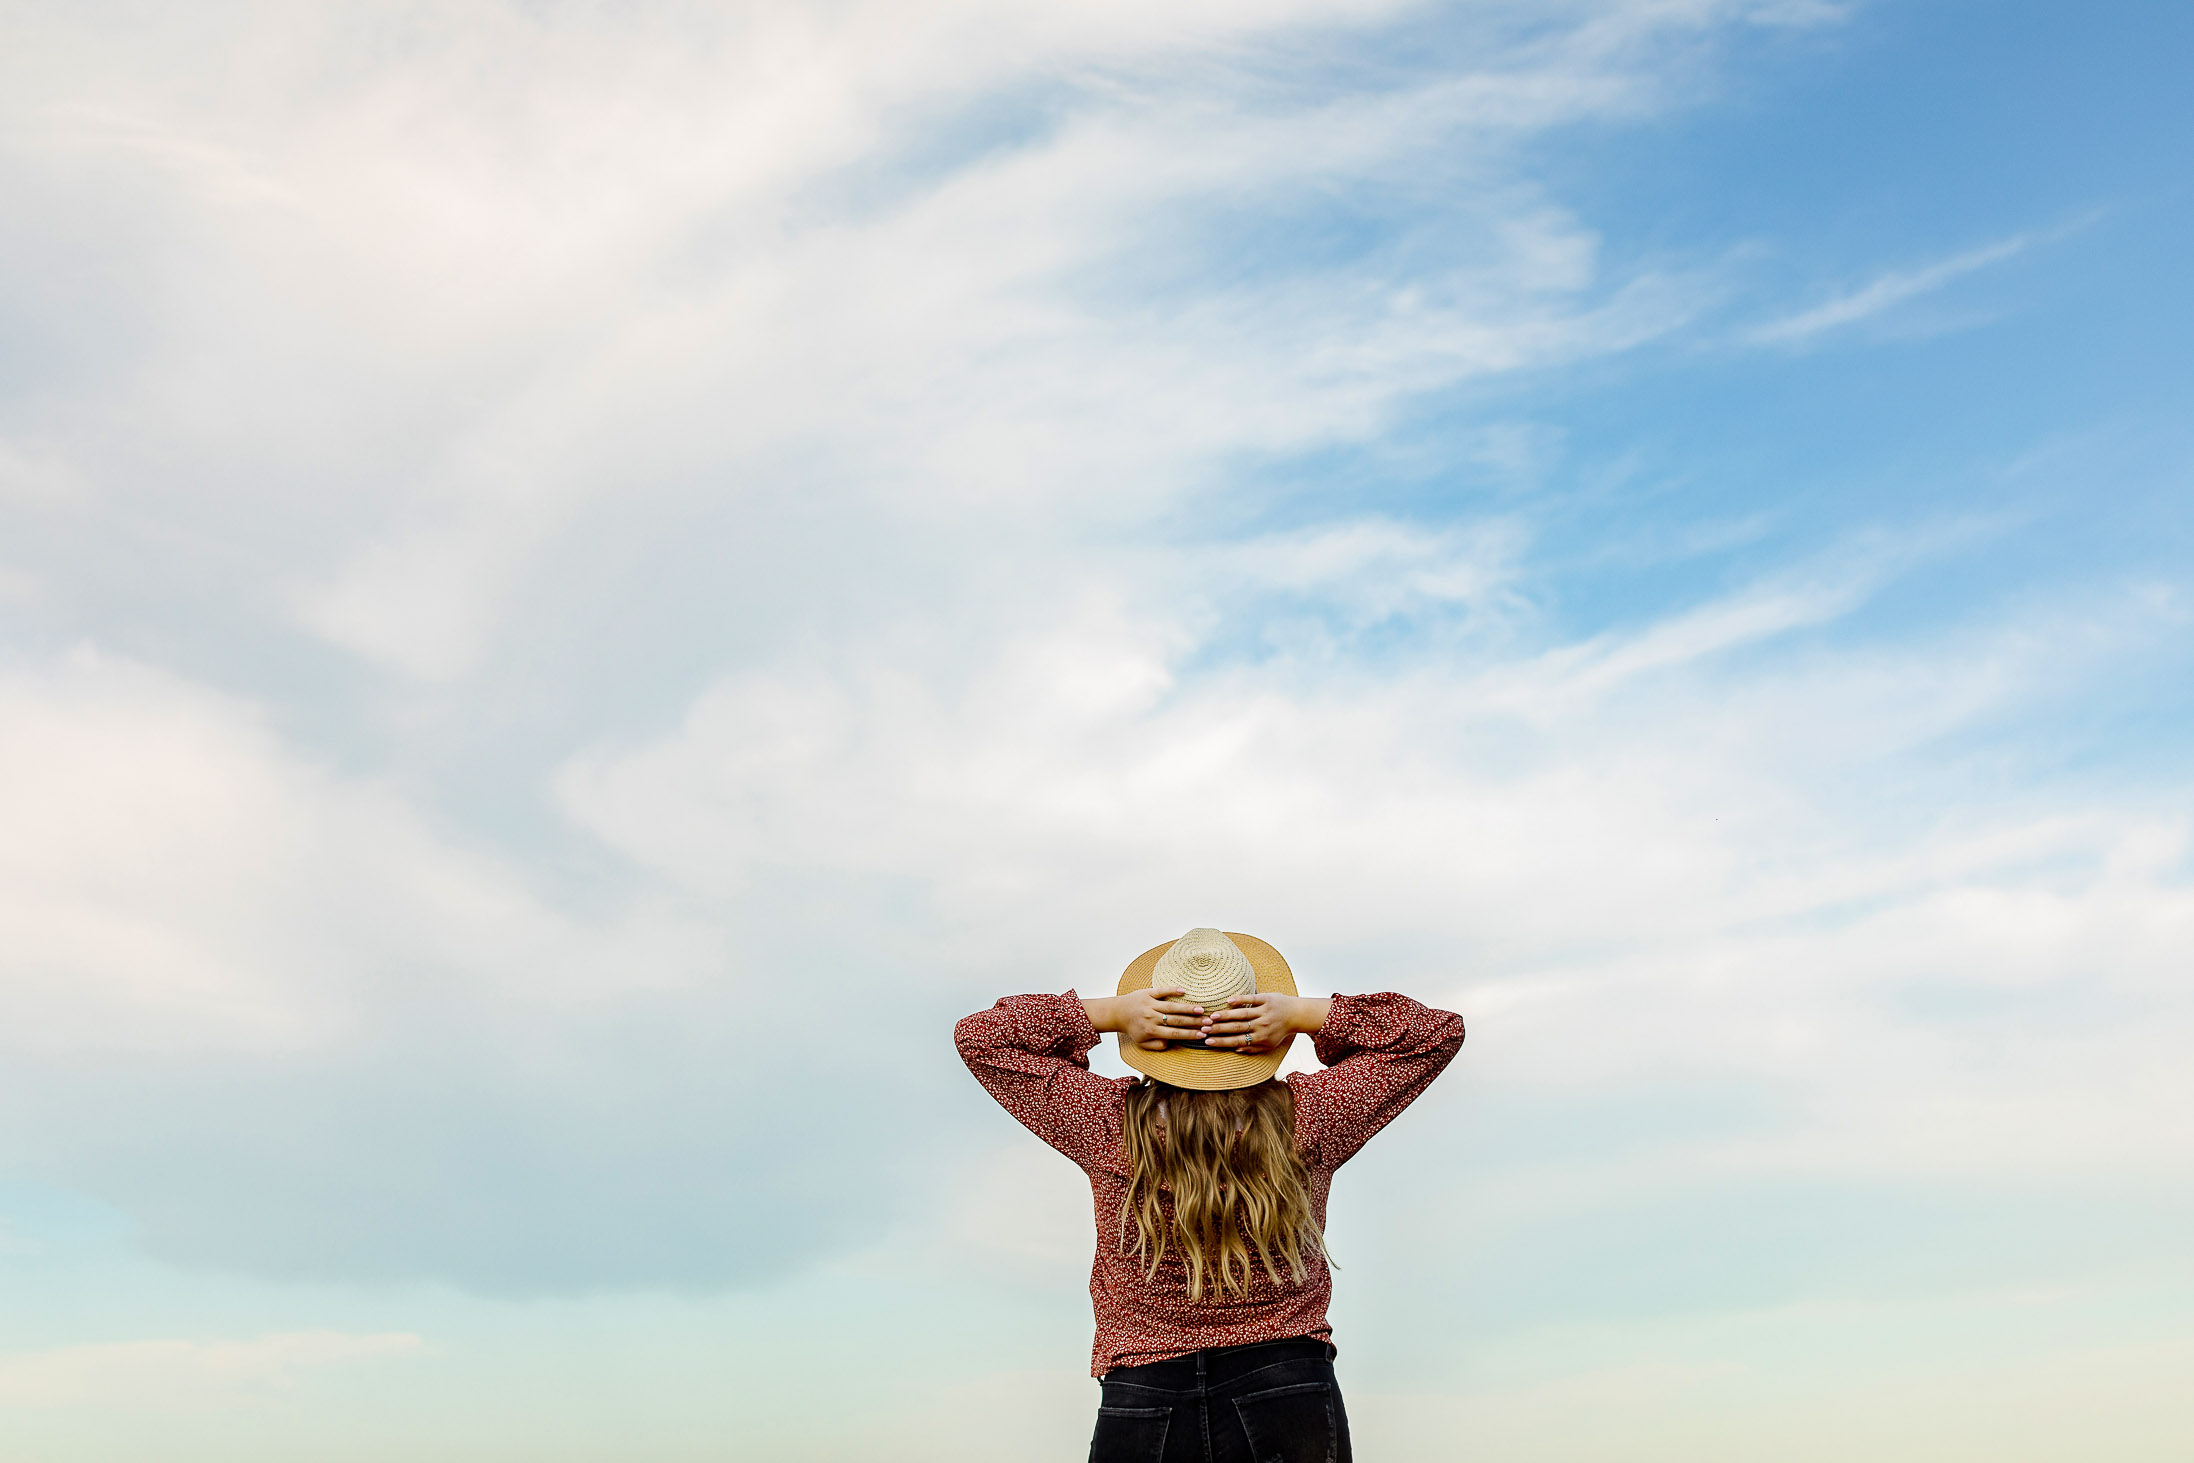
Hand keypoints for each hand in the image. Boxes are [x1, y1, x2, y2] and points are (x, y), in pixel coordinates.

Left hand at [1084, 987, 1210, 1050]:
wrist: (1118, 1012)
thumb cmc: (1133, 1028)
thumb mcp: (1142, 1042)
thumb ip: (1157, 1045)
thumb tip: (1171, 1042)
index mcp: (1151, 1030)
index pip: (1174, 1033)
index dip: (1189, 1034)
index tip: (1202, 1034)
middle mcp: (1151, 1017)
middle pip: (1176, 1020)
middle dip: (1193, 1022)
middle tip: (1208, 1022)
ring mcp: (1150, 1004)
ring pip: (1172, 1006)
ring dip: (1187, 1008)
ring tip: (1201, 1009)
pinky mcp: (1148, 992)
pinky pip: (1161, 991)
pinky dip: (1172, 990)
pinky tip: (1184, 991)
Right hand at [1200, 993, 1325, 1053]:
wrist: (1297, 1014)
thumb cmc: (1280, 1031)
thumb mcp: (1269, 1044)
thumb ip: (1252, 1048)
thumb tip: (1235, 1049)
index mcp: (1261, 1038)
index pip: (1237, 1041)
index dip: (1222, 1041)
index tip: (1207, 1041)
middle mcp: (1262, 1025)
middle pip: (1237, 1027)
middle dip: (1219, 1028)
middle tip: (1204, 1028)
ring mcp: (1265, 1011)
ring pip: (1242, 1013)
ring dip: (1226, 1015)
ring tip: (1212, 1016)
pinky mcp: (1267, 999)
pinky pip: (1252, 998)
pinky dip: (1240, 999)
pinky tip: (1228, 1000)